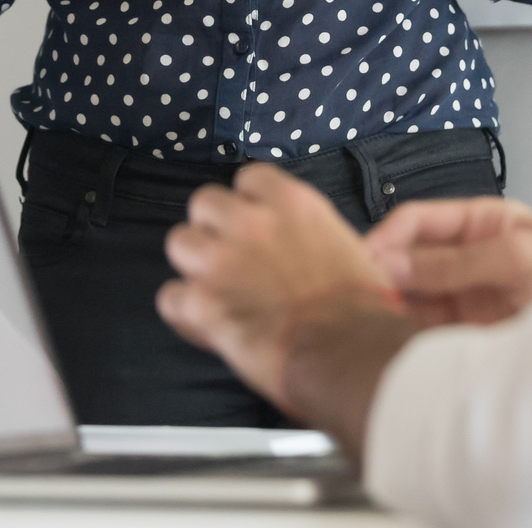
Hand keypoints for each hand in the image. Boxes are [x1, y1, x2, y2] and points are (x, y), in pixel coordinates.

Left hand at [157, 166, 421, 458]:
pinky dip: (185, 313)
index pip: (248, 179)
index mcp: (292, 204)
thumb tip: (299, 246)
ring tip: (215, 290)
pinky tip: (207, 325)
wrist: (349, 352)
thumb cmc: (361, 309)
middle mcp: (251, 222)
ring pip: (180, 243)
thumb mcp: (347, 247)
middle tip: (231, 259)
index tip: (255, 224)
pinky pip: (170, 298)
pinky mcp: (202, 302)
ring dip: (195, 266)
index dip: (247, 204)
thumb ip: (309, 234)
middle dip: (214, 229)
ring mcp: (222, 260)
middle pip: (204, 203)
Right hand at [364, 197, 531, 325]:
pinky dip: (405, 333)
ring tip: (368, 318)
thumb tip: (401, 261)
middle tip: (357, 294)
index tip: (361, 259)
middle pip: (410, 258)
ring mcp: (471, 297)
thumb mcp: (525, 259)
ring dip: (389, 305)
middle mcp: (472, 258)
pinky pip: (426, 329)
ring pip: (412, 295)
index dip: (387, 236)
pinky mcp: (472, 335)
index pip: (420, 220)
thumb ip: (460, 260)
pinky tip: (392, 338)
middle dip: (381, 272)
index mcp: (486, 223)